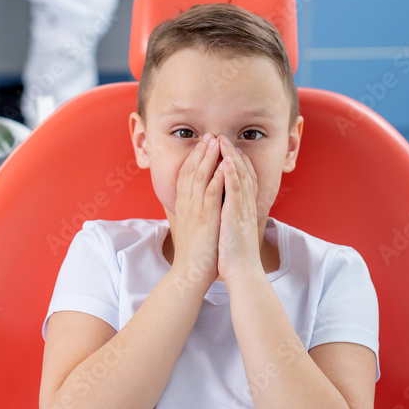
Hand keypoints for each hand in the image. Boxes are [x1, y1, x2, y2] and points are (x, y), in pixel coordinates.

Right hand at [171, 135, 223, 289]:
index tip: (202, 144)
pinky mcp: (206, 217)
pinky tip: (224, 164)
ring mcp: (195, 209)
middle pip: (191, 170)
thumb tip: (199, 204)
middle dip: (201, 151)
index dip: (194, 157)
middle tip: (209, 135)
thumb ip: (194, 212)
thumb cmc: (195, 254)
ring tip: (216, 141)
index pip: (186, 175)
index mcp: (183, 206)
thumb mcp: (191, 227)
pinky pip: (212, 191)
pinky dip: (217, 176)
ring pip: (200, 176)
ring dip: (209, 156)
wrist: (190, 273)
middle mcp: (187, 204)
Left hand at [217, 136, 261, 282]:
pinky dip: (231, 173)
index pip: (243, 179)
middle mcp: (246, 205)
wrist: (241, 272)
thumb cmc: (235, 255)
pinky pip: (235, 190)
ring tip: (222, 141)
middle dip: (233, 154)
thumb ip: (232, 216)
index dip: (237, 163)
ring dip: (231, 157)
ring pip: (239, 177)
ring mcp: (243, 209)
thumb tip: (226, 209)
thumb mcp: (234, 230)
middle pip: (242, 173)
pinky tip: (225, 160)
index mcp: (244, 209)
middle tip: (223, 137)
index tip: (229, 149)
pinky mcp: (237, 215)